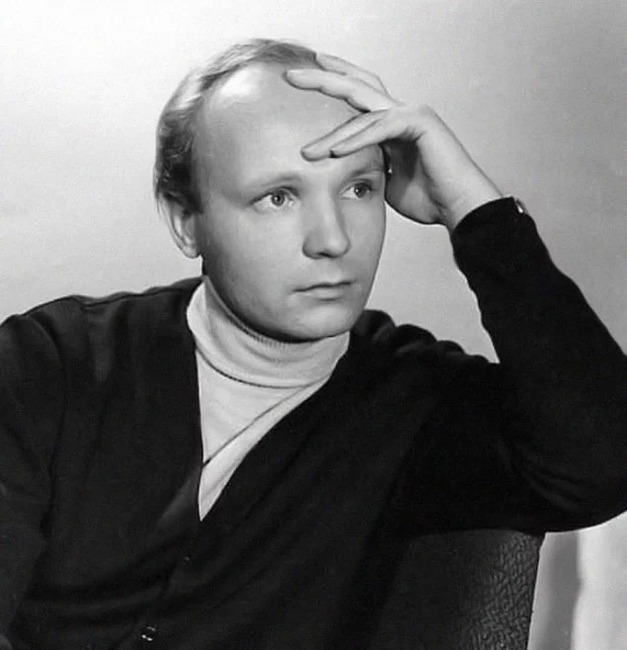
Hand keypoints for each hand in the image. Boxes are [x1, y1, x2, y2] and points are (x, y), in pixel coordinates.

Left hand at [285, 54, 502, 229]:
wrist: (458, 207)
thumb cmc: (429, 198)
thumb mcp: (387, 182)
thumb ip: (370, 169)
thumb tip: (349, 175)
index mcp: (392, 123)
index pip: (358, 97)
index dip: (333, 83)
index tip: (304, 79)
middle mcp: (401, 112)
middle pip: (357, 86)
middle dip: (323, 79)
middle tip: (292, 76)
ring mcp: (412, 114)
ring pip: (363, 113)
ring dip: (333, 134)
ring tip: (308, 152)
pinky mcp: (420, 123)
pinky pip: (381, 128)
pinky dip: (357, 139)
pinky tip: (336, 150)